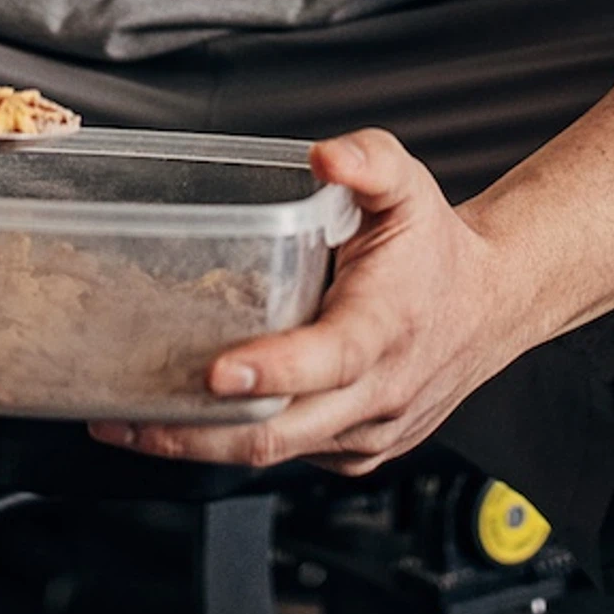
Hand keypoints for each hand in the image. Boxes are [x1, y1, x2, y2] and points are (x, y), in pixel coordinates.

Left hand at [91, 129, 539, 473]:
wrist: (491, 306)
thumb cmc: (436, 248)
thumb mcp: (408, 186)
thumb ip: (368, 160)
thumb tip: (324, 156)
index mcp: (387, 327)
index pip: (328, 359)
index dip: (271, 371)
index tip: (216, 373)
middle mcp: (379, 392)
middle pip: (280, 434)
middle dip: (195, 434)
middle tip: (121, 419)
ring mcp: (367, 432)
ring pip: (277, 455)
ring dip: (200, 445)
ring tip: (126, 422)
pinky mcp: (356, 450)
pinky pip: (291, 457)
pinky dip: (237, 445)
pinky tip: (187, 421)